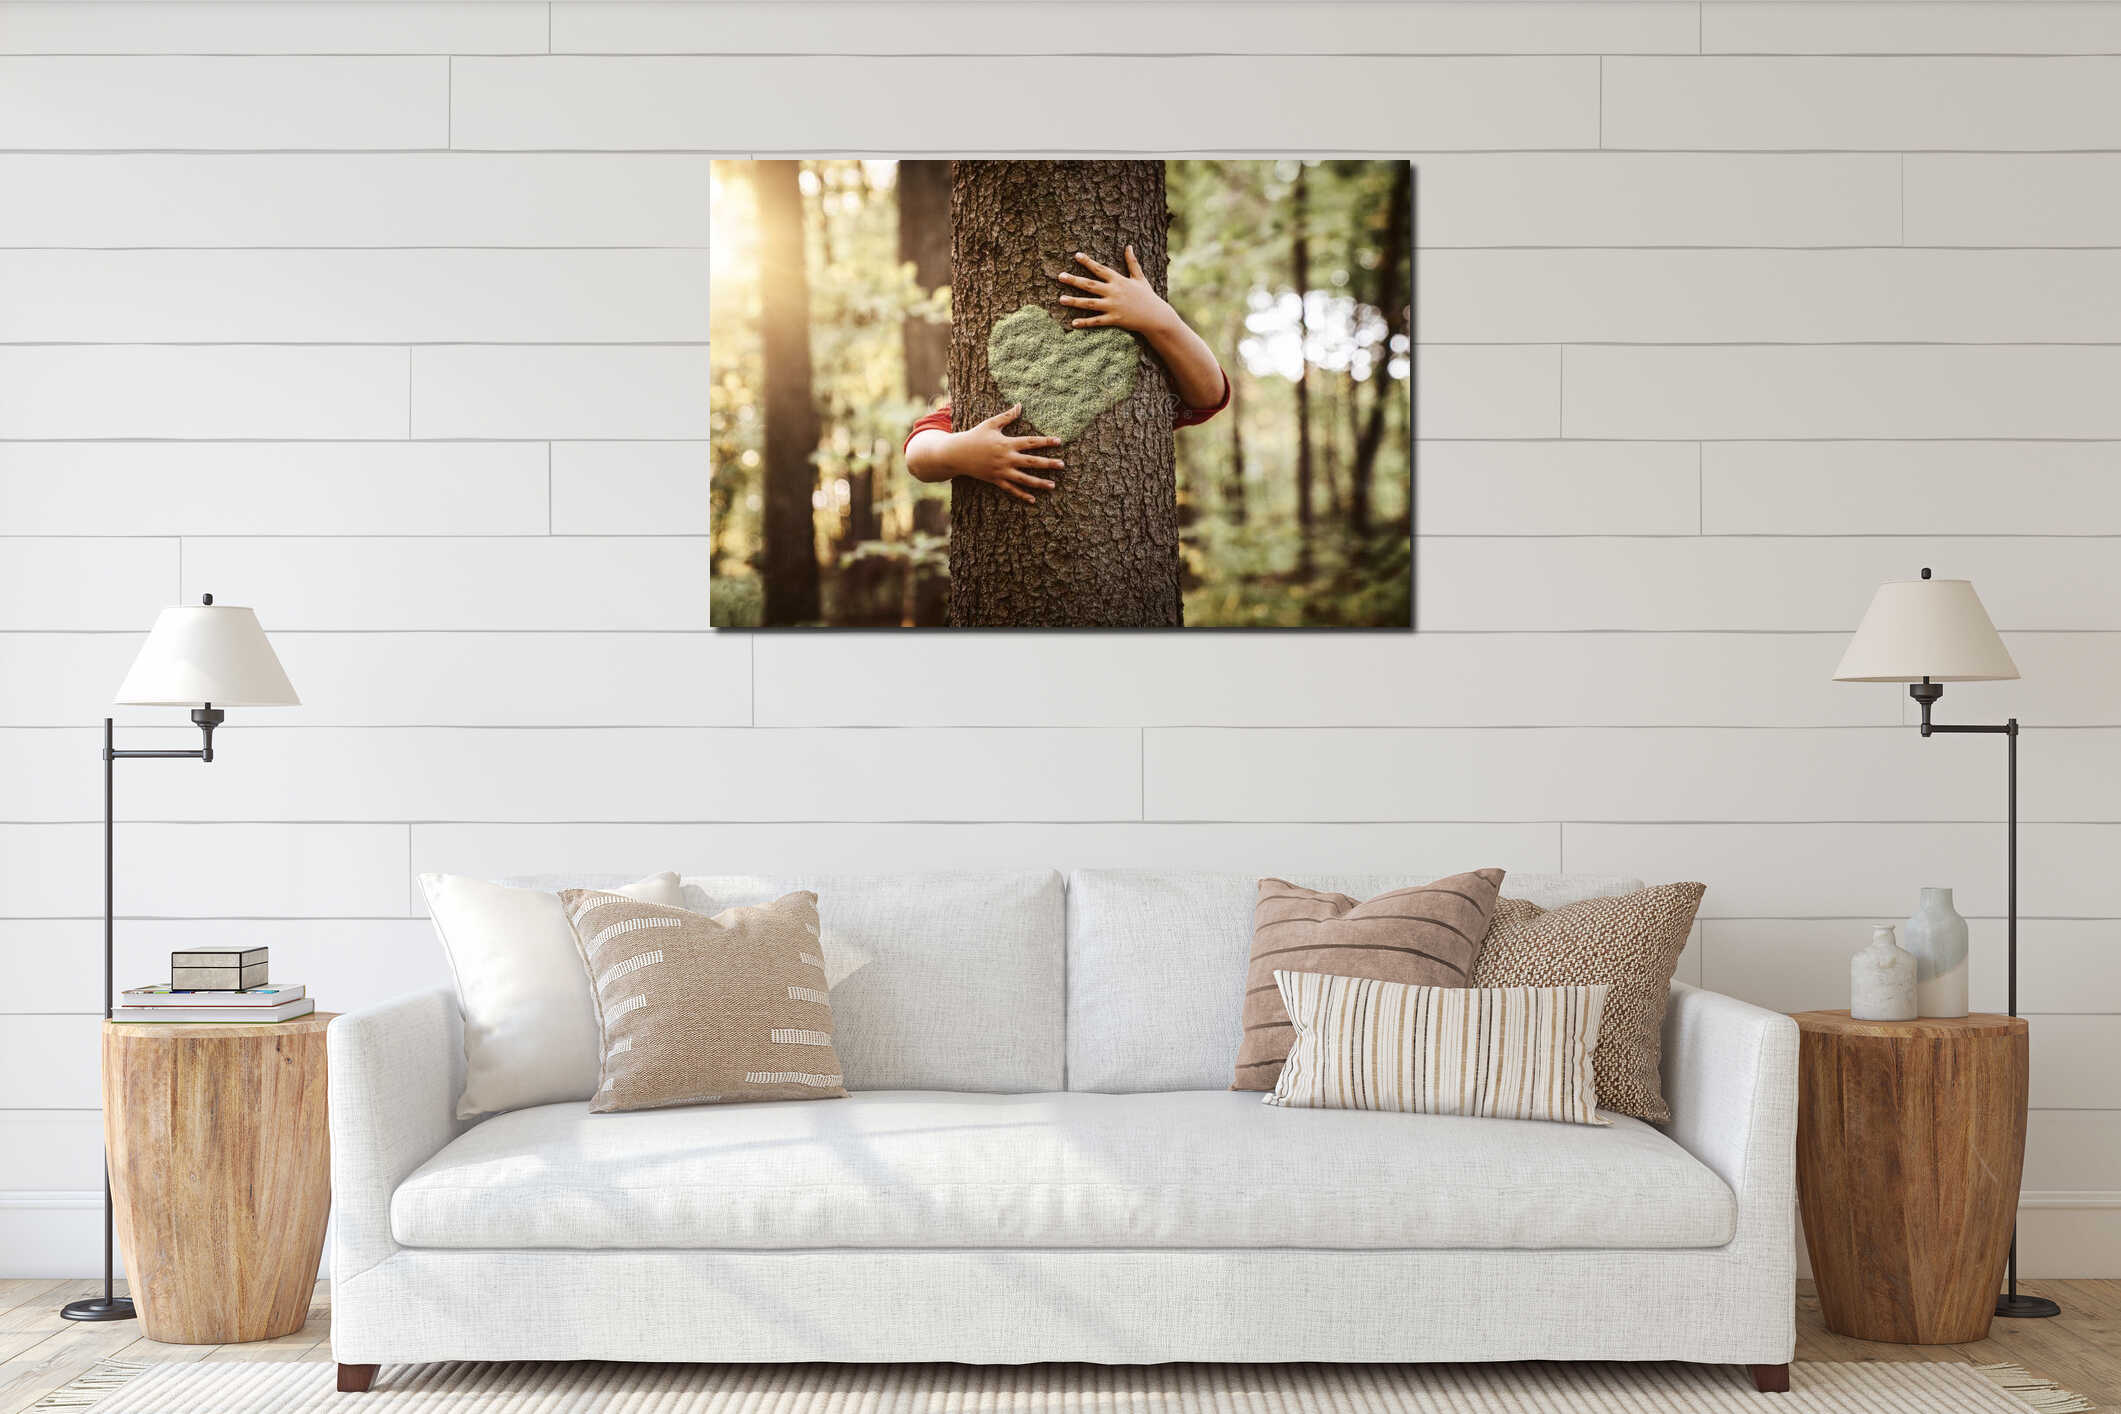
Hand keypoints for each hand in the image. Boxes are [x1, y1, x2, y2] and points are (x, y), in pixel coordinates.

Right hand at [942, 405, 1062, 503]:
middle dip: (1048, 463)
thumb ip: (1007, 416)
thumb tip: (1020, 405)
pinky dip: (1022, 495)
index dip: (1045, 441)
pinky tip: (1033, 499)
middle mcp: (1006, 458)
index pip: (1031, 442)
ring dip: (1039, 483)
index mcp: (1007, 443)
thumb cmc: (974, 436)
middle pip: (1032, 462)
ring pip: (1024, 479)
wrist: (957, 454)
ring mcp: (1001, 471)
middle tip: (1063, 465)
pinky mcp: (995, 480)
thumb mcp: (990, 424)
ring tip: (1053, 486)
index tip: (1059, 441)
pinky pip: (1011, 489)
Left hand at [1056, 246, 1176, 335]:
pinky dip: (1085, 323)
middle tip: (1060, 276)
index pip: (1100, 269)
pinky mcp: (1114, 320)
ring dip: (1074, 301)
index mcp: (1119, 280)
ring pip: (1090, 303)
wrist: (1156, 317)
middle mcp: (1114, 292)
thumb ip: (1132, 262)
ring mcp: (1113, 306)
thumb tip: (1129, 246)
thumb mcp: (1140, 278)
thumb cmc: (1147, 296)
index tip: (1076, 255)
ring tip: (1060, 299)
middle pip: (1090, 285)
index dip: (1088, 262)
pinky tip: (1073, 323)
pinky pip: (1097, 321)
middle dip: (1074, 280)